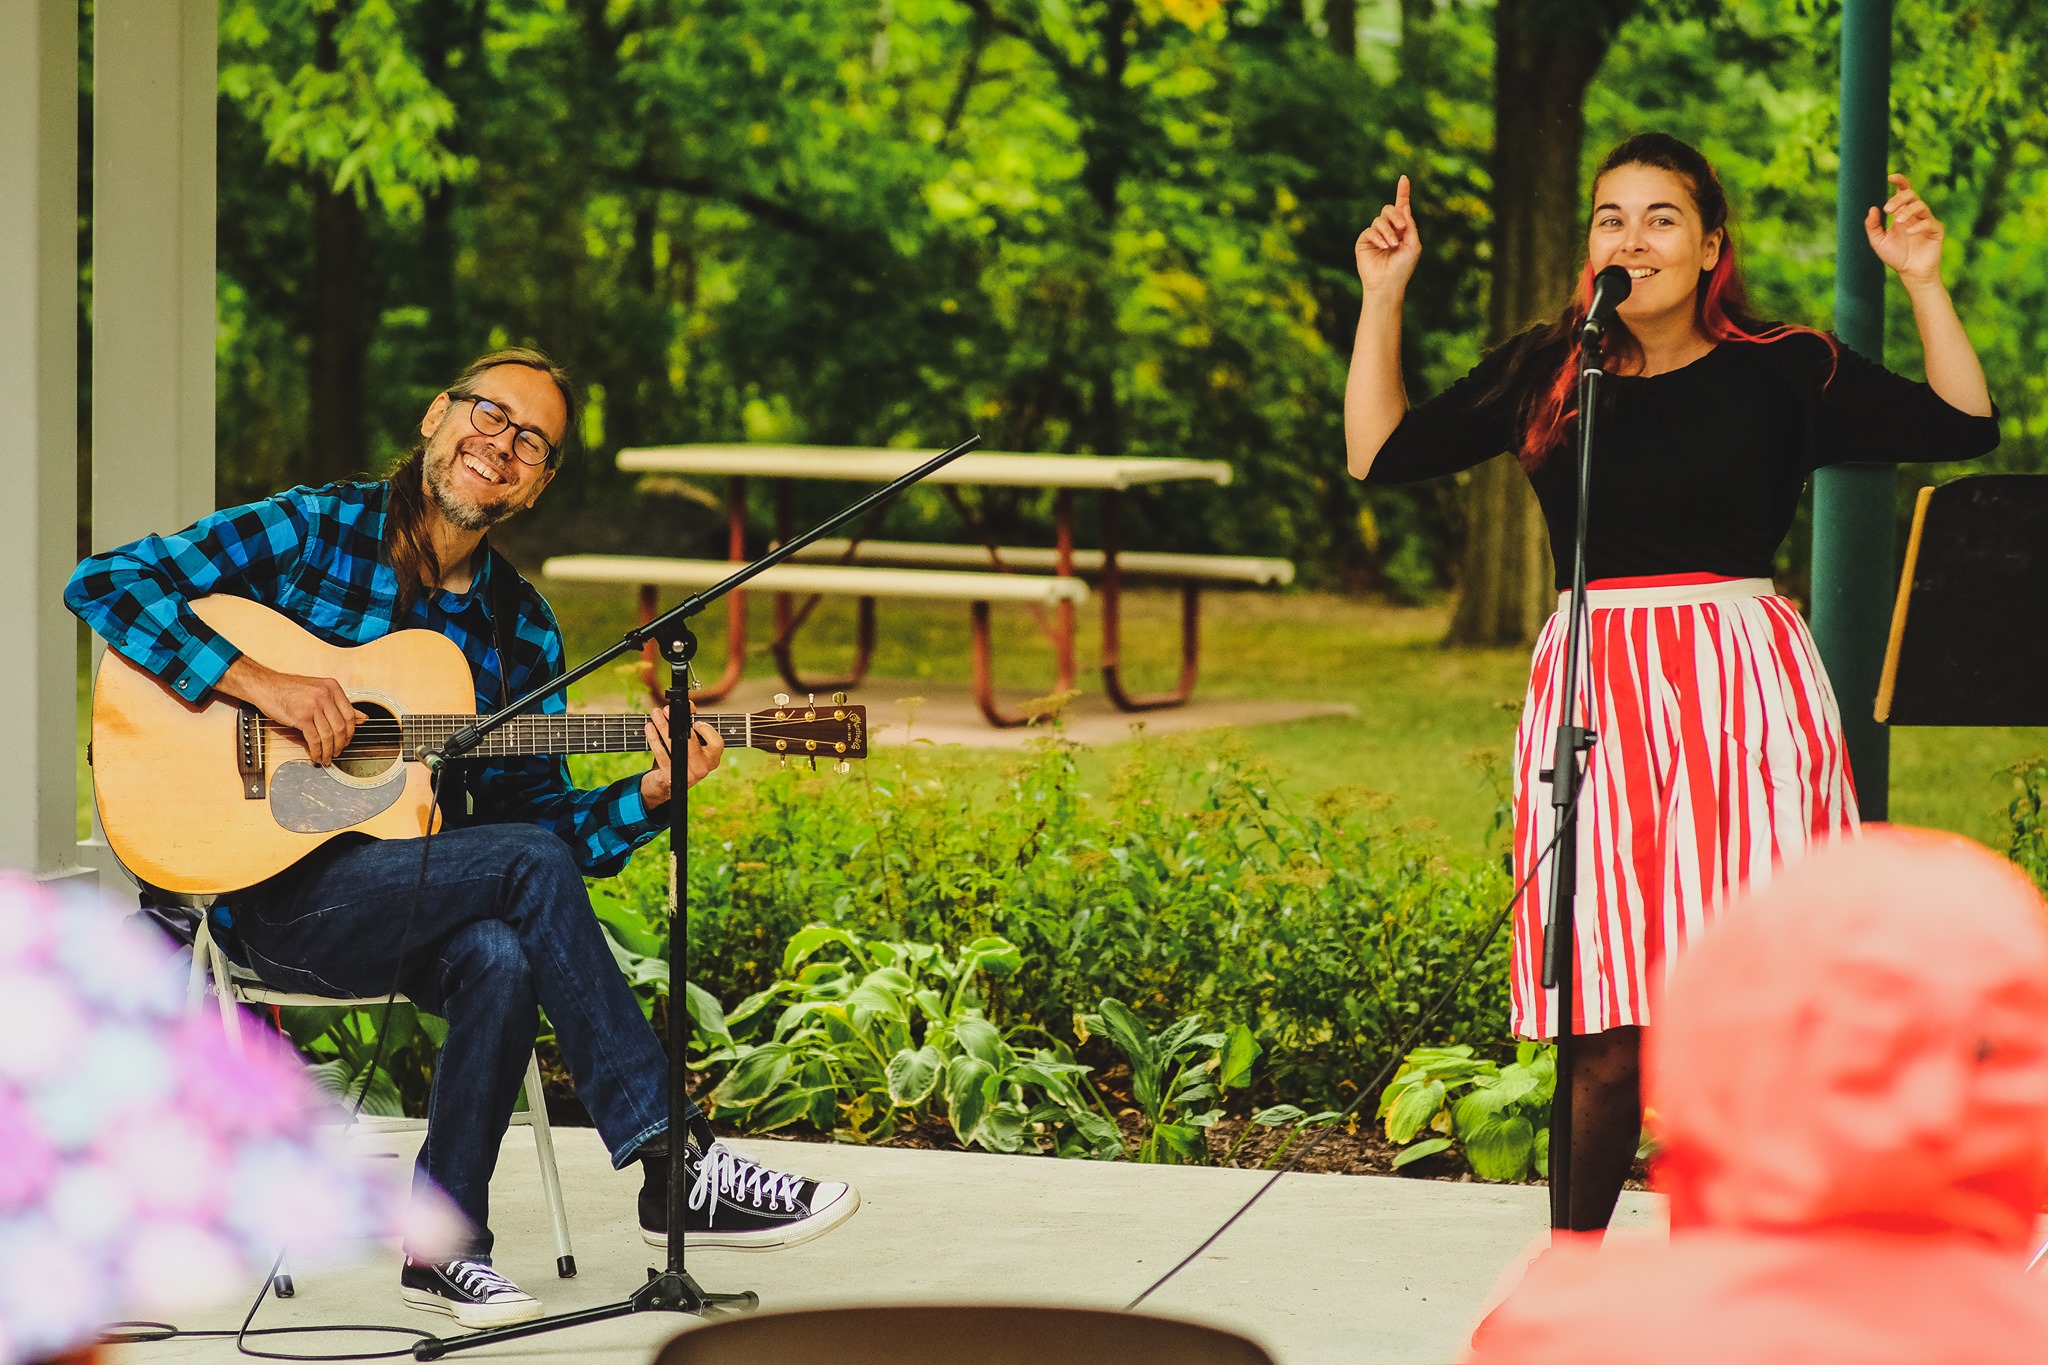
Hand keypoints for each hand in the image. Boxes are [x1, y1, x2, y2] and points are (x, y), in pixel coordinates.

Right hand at [223, 657, 363, 765]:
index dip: (351, 731)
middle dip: (340, 744)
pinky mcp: (301, 717)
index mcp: (332, 687)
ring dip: (328, 750)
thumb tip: (363, 717)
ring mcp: (314, 706)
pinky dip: (317, 751)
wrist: (265, 686)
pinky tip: (316, 755)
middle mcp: (325, 695)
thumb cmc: (289, 689)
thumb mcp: (318, 691)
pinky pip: (315, 739)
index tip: (347, 740)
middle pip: (341, 726)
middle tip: (337, 752)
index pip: (350, 714)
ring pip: (329, 735)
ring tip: (326, 757)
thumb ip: (339, 704)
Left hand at [641, 706, 723, 807]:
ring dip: (662, 726)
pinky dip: (654, 738)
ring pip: (673, 745)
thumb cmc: (683, 758)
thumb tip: (688, 707)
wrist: (668, 784)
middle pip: (691, 741)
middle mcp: (702, 768)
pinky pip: (661, 754)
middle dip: (676, 722)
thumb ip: (693, 725)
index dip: (707, 731)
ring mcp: (686, 774)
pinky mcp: (669, 776)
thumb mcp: (693, 743)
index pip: (717, 743)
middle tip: (667, 710)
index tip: (695, 721)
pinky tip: (649, 727)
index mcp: (713, 759)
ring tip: (655, 713)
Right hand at [1355, 175, 1421, 295]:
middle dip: (1396, 215)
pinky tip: (1383, 247)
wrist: (1388, 283)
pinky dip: (1378, 237)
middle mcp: (1388, 229)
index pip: (1401, 207)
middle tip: (1402, 227)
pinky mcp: (1364, 241)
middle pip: (1389, 209)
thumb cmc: (1403, 266)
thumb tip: (1404, 207)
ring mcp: (1375, 234)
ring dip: (1388, 231)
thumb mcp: (1413, 244)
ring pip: (1379, 220)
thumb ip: (1410, 225)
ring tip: (1391, 245)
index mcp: (1402, 229)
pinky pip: (1370, 230)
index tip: (1404, 178)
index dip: (1402, 192)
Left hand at [1865, 173, 1945, 288]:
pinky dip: (1919, 225)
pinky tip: (1910, 232)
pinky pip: (1930, 222)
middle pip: (1911, 195)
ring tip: (1898, 221)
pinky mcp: (1936, 230)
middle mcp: (1915, 213)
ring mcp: (1927, 220)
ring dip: (1908, 211)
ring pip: (1921, 206)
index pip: (1903, 191)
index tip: (1890, 177)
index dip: (1900, 181)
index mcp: (1901, 212)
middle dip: (1899, 199)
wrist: (1910, 272)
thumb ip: (1872, 226)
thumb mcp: (1878, 241)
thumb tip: (1872, 208)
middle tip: (1888, 210)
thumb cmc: (1895, 255)